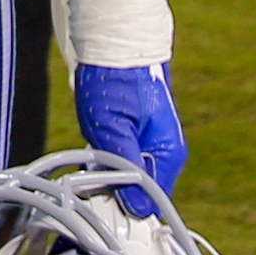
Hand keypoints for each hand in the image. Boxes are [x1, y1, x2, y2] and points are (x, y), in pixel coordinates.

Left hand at [72, 63, 187, 198]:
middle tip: (87, 179)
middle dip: (113, 191)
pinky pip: (122, 161)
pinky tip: (91, 150)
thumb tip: (138, 207)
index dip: (125, 210)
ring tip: (87, 160)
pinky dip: (104, 161)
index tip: (100, 205)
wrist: (114, 44)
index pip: (152, 203)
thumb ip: (125, 167)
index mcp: (168, 154)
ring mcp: (152, 143)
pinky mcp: (138, 135)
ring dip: (106, 175)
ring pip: (127, 177)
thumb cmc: (112, 80)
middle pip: (140, 193)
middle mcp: (165, 152)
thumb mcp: (112, 128)